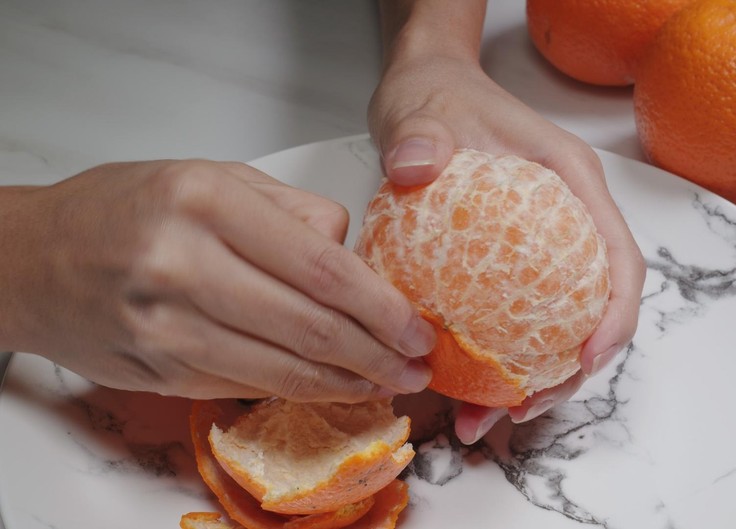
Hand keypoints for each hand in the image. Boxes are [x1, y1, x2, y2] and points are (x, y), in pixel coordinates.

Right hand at [0, 160, 435, 400]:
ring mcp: (166, 327)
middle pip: (311, 326)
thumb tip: (357, 257)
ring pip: (283, 369)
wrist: (31, 258)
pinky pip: (247, 386)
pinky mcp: (158, 371)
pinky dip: (299, 392)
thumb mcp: (212, 178)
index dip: (382, 308)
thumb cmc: (124, 209)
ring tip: (388, 383)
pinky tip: (332, 388)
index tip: (416, 328)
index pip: (322, 268)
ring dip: (347, 384)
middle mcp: (183, 265)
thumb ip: (291, 213)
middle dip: (378, 354)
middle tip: (417, 366)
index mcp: (206, 202)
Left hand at [369, 29, 645, 442]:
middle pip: (595, 310)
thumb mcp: (423, 108)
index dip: (616, 316)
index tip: (588, 359)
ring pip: (556, 329)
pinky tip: (461, 391)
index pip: (619, 257)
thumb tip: (417, 166)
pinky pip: (516, 324)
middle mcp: (568, 224)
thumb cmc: (439, 97)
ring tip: (484, 420)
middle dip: (570, 372)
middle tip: (523, 411)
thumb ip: (420, 135)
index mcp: (571, 184)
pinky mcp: (509, 267)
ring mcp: (541, 249)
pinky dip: (497, 364)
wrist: (425, 93)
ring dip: (532, 382)